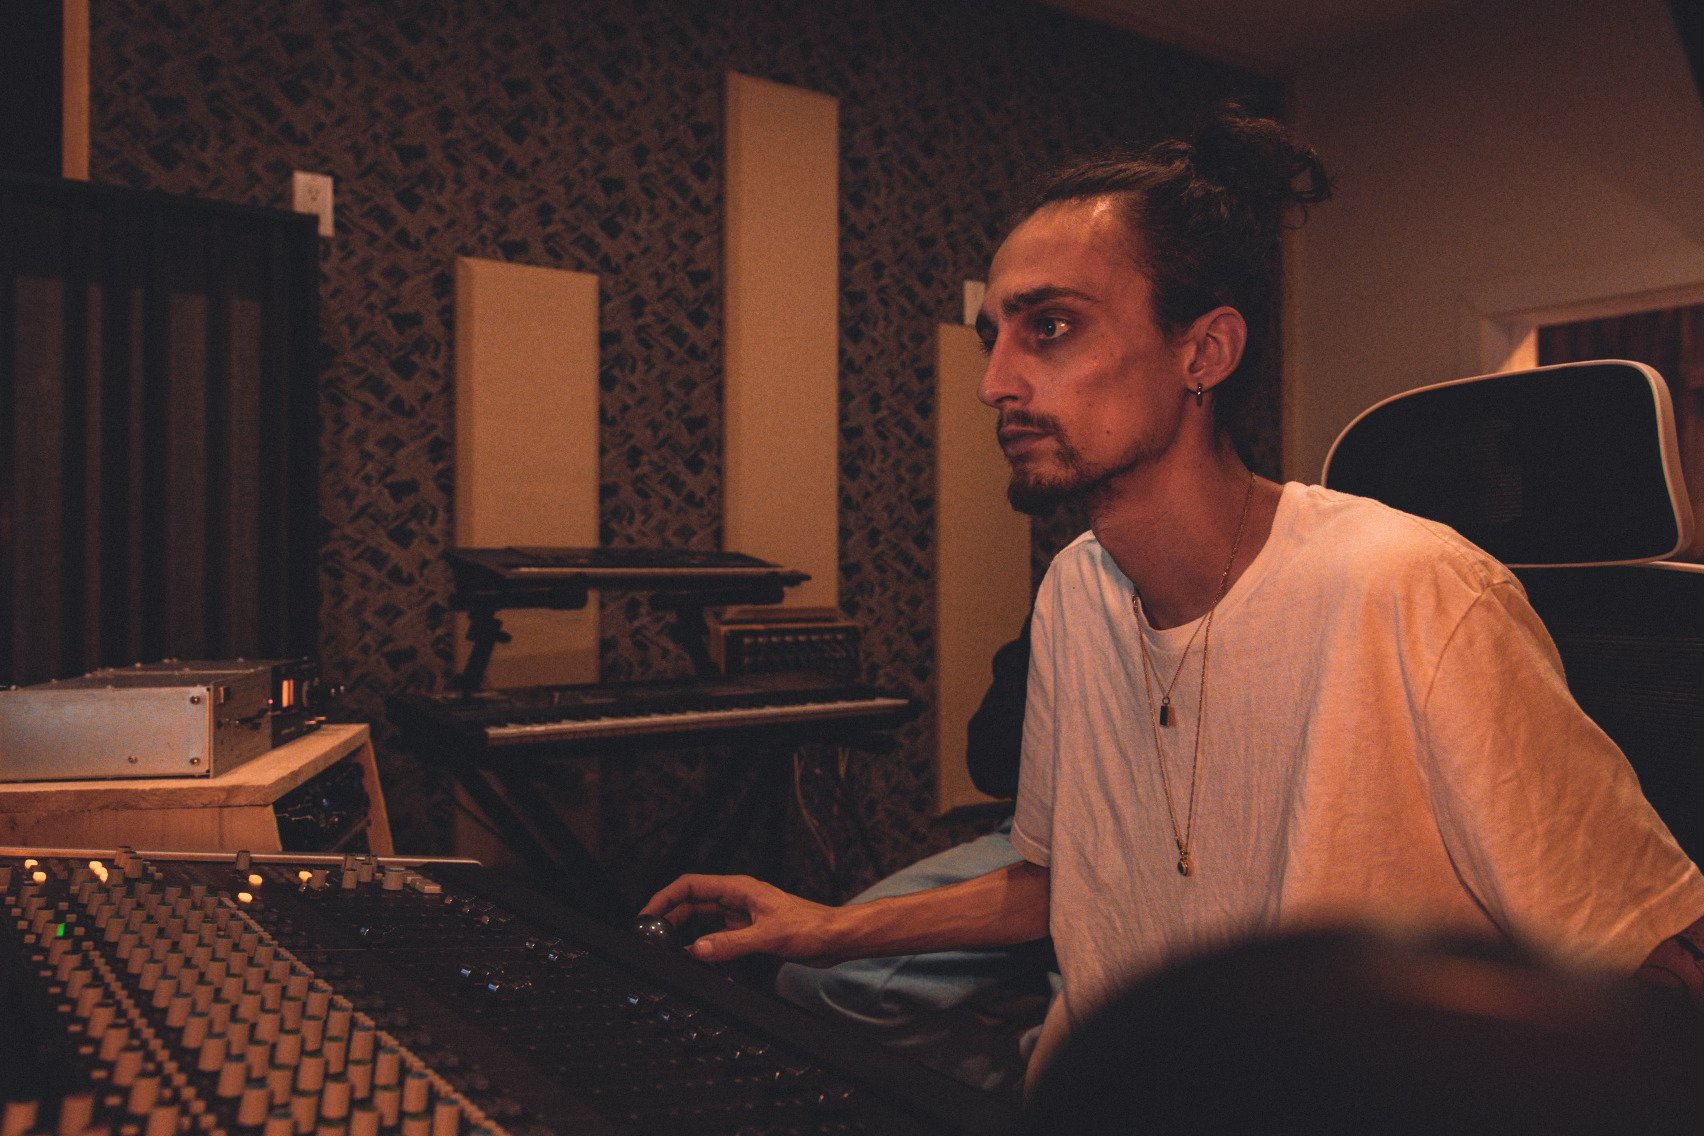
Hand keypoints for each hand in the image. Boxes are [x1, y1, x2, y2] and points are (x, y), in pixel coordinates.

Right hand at [640, 874, 841, 964]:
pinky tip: (696, 958)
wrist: (834, 938)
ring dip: (684, 932)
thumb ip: (731, 944)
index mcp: (739, 889)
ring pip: (703, 920)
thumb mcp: (767, 936)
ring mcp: (742, 916)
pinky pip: (717, 936)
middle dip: (669, 916)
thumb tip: (696, 950)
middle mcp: (737, 900)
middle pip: (692, 903)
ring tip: (666, 948)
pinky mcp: (749, 933)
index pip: (691, 885)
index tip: (647, 914)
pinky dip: (703, 945)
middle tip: (650, 936)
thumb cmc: (810, 927)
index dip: (665, 897)